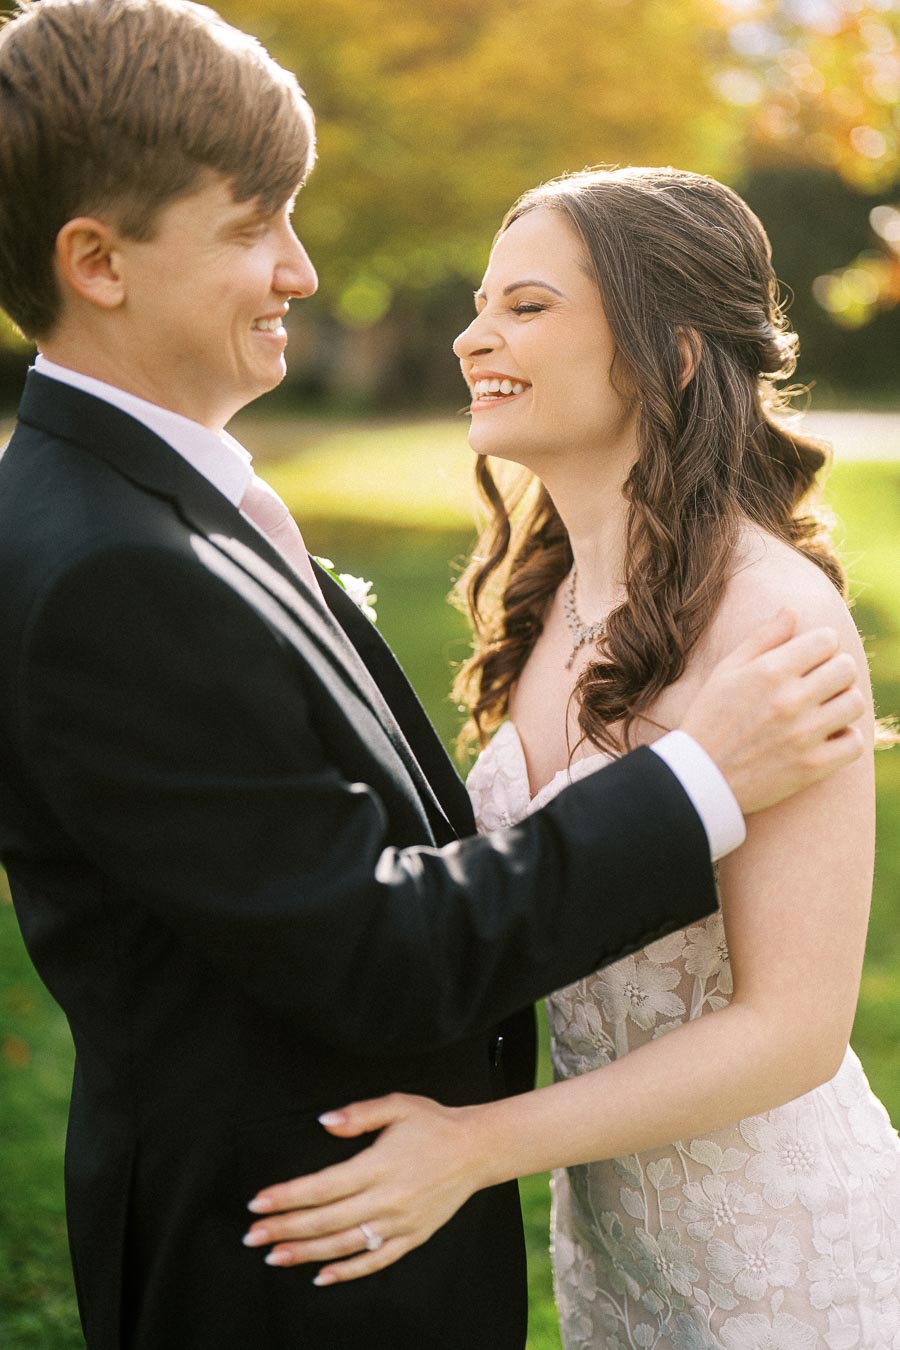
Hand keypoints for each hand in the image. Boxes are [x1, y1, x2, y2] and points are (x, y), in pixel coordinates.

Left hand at [242, 1094, 483, 1283]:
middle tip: (251, 1235)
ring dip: (305, 1253)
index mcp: (378, 1165)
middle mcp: (386, 1199)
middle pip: (326, 1220)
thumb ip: (359, 1113)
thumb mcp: (397, 1105)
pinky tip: (321, 1276)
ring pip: (344, 1244)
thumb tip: (324, 1122)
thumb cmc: (433, 1123)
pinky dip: (347, 1271)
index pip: (322, 1186)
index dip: (287, 1197)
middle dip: (285, 1228)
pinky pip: (375, 1261)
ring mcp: (399, 1223)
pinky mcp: (412, 1237)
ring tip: (273, 1256)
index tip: (258, 1203)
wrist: (477, 1149)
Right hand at [681, 608, 864, 814]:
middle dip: (835, 670)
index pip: (826, 640)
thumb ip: (762, 638)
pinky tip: (826, 736)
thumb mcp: (726, 671)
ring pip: (853, 703)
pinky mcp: (812, 766)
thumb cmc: (710, 718)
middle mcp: (789, 700)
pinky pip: (854, 743)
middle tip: (819, 683)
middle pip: (845, 668)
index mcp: (768, 672)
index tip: (810, 658)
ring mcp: (803, 735)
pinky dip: (846, 738)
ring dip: (842, 702)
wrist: (700, 778)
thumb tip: (792, 611)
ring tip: (824, 709)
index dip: (821, 645)